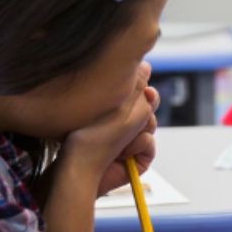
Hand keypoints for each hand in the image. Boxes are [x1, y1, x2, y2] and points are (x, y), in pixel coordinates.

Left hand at [59, 63, 157, 180]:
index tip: (145, 92)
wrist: (81, 167)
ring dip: (139, 130)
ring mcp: (130, 140)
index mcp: (114, 106)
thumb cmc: (89, 135)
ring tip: (119, 140)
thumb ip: (133, 86)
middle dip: (143, 111)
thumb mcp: (114, 105)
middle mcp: (123, 122)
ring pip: (150, 125)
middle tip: (128, 119)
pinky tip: (123, 153)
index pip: (139, 91)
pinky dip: (140, 146)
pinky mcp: (136, 159)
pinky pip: (149, 144)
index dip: (144, 91)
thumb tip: (146, 64)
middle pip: (148, 107)